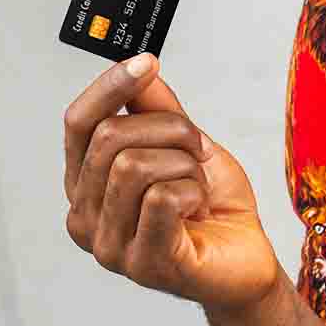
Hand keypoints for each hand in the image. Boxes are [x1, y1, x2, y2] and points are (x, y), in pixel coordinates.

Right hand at [64, 54, 283, 322]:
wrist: (247, 257)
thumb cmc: (213, 205)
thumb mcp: (184, 143)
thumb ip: (155, 108)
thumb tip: (137, 65)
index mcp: (85, 183)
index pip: (78, 123)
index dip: (109, 87)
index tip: (146, 62)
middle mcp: (85, 216)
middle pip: (109, 138)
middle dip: (169, 129)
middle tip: (198, 149)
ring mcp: (108, 246)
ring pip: (134, 166)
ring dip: (184, 165)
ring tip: (197, 186)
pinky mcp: (142, 263)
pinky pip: (162, 199)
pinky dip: (193, 190)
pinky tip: (199, 209)